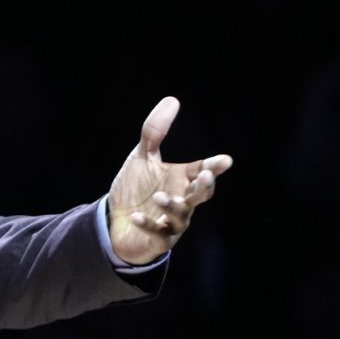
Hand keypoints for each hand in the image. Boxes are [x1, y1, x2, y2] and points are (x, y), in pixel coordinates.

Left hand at [107, 96, 232, 264]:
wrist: (114, 221)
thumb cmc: (135, 188)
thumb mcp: (142, 157)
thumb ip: (154, 132)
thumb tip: (172, 100)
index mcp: (182, 179)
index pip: (203, 170)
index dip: (214, 166)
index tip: (225, 160)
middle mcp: (182, 199)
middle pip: (201, 194)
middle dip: (204, 186)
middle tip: (205, 176)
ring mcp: (172, 221)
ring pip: (181, 215)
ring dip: (172, 206)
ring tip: (159, 197)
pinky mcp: (158, 239)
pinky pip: (157, 233)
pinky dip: (149, 224)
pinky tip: (138, 216)